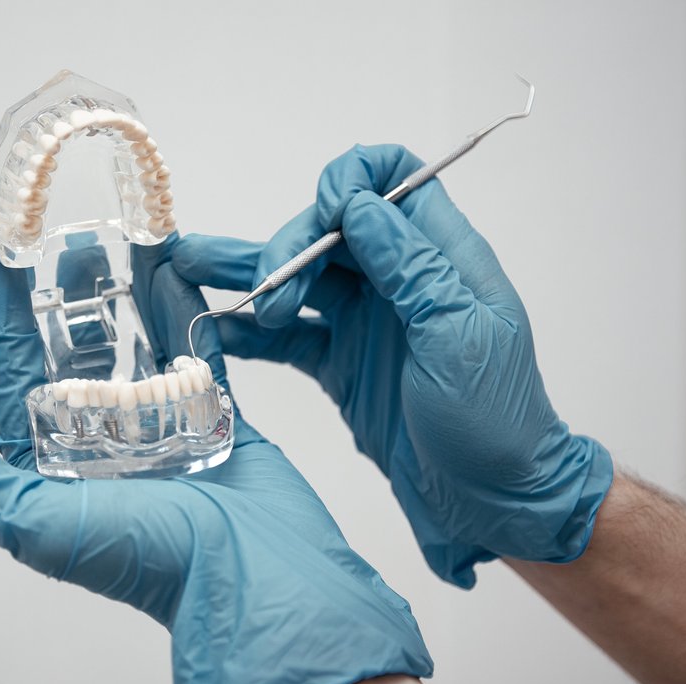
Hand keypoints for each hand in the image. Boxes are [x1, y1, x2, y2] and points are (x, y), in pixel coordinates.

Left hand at [0, 239, 431, 683]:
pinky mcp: (217, 423)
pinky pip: (197, 357)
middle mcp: (104, 448)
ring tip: (120, 244)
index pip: (15, 378)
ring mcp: (163, 433)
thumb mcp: (42, 524)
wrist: (256, 581)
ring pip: (139, 351)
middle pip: (78, 357)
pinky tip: (178, 274)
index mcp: (56, 467)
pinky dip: (186, 316)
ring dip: (127, 300)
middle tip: (63, 242)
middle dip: (67, 300)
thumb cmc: (149, 562)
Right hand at [173, 144, 612, 587]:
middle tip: (271, 298)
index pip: (393, 179)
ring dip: (250, 273)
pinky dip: (249, 332)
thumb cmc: (495, 420)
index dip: (352, 180)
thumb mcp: (458, 336)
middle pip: (330, 229)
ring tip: (190, 264)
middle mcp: (398, 281)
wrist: (492, 501)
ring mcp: (366, 322)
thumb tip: (357, 203)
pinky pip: (287, 337)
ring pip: (299, 278)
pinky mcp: (341, 365)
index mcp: (441, 258)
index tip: (323, 215)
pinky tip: (211, 328)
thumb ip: (409, 267)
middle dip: (290, 249)